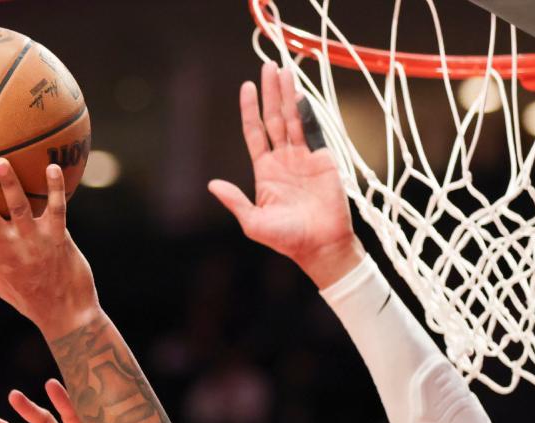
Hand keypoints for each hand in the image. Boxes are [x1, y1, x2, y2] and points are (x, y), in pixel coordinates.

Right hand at [0, 160, 97, 335]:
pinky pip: (57, 208)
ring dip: (8, 183)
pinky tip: (52, 167)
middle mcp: (10, 248)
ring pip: (18, 206)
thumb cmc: (34, 302)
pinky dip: (55, 188)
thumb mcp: (4, 288)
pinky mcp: (58, 238)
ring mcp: (34, 241)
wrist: (68, 317)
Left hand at [207, 61, 362, 287]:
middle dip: (270, 93)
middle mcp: (283, 160)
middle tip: (267, 65)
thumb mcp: (253, 223)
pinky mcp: (323, 160)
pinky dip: (308, 111)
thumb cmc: (287, 239)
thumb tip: (211, 184)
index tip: (247, 87)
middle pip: (274, 118)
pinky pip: (314, 130)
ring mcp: (304, 158)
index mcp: (265, 171)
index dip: (250, 110)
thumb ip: (235, 201)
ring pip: (294, 119)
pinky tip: (302, 93)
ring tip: (284, 70)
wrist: (321, 246)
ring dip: (288, 95)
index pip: (255, 132)